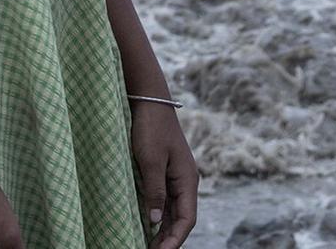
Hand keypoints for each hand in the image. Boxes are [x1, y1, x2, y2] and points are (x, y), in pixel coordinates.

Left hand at [132, 100, 196, 248]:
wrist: (149, 101)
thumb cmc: (150, 128)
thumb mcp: (150, 161)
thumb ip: (154, 191)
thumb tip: (156, 220)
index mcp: (187, 179)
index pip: (187, 218)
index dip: (175, 238)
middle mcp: (185, 181)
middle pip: (182, 218)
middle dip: (169, 238)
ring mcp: (176, 176)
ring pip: (174, 210)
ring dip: (164, 229)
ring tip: (151, 245)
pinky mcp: (165, 171)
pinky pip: (165, 199)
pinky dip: (159, 214)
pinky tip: (149, 224)